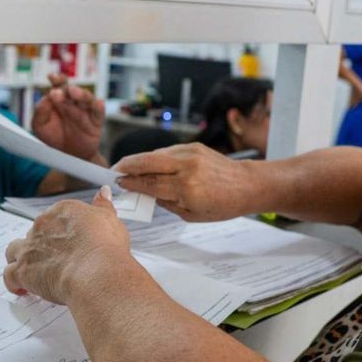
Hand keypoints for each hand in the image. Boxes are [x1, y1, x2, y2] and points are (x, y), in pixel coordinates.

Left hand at [3, 187, 133, 304]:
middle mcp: (42, 226)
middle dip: (43, 245)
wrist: (96, 272)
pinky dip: (13, 282)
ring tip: (30, 269)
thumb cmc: (105, 248)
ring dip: (20, 258)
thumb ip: (103, 206)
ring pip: (15, 249)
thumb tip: (103, 193)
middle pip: (36, 233)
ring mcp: (29, 248)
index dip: (61, 232)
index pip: (56, 217)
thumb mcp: (110, 220)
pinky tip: (22, 288)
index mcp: (62, 211)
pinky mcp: (22, 270)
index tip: (68, 242)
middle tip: (57, 259)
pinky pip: (9, 275)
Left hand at [31, 73, 104, 160]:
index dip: (57, 80)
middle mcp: (73, 103)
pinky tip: (98, 103)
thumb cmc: (53, 138)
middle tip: (57, 92)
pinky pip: (99, 112)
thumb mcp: (40, 126)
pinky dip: (99, 106)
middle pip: (73, 91)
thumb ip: (40, 112)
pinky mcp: (96, 122)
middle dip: (66, 89)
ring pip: (86, 98)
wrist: (67, 156)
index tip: (52, 78)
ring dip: (81, 94)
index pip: (59, 86)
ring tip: (74, 92)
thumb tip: (46, 98)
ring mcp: (85, 111)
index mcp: (59, 100)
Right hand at [115, 143, 257, 220]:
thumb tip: (145, 193)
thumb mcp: (191, 215)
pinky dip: (156, 157)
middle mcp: (187, 168)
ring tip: (128, 167)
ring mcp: (190, 154)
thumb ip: (166, 203)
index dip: (131, 183)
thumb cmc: (223, 204)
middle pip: (147, 162)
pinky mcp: (194, 146)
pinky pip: (168, 151)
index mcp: (186, 189)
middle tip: (114, 170)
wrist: (247, 184)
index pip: (150, 184)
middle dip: (127, 165)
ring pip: (156, 154)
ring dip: (140, 160)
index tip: (118, 183)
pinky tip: (149, 164)